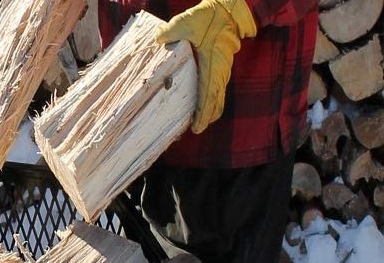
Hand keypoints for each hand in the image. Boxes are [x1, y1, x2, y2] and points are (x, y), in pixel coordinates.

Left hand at [155, 0, 257, 133]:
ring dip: (210, 112)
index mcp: (212, 65)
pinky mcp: (221, 68)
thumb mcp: (186, 22)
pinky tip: (204, 106)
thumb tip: (157, 38)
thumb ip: (171, 31)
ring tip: (199, 123)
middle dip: (207, 119)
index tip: (197, 128)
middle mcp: (219, 72)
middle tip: (195, 130)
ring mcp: (222, 71)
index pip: (208, 96)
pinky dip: (213, 101)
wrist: (227, 11)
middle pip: (215, 103)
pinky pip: (218, 90)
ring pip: (218, 98)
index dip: (203, 114)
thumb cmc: (208, 17)